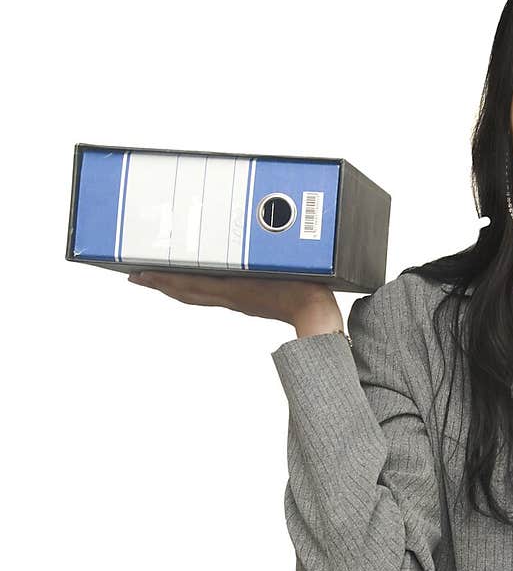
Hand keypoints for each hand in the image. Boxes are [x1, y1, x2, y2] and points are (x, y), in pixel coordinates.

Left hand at [127, 270, 341, 331]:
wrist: (317, 317)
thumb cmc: (304, 292)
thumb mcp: (280, 267)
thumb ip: (259, 258)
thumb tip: (238, 253)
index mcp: (233, 288)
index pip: (188, 284)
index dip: (163, 279)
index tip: (141, 273)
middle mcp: (230, 296)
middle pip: (185, 291)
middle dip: (160, 283)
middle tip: (137, 276)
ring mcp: (237, 301)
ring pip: (196, 296)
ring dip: (173, 288)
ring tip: (157, 281)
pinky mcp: (246, 302)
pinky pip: (211, 297)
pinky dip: (194, 291)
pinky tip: (196, 286)